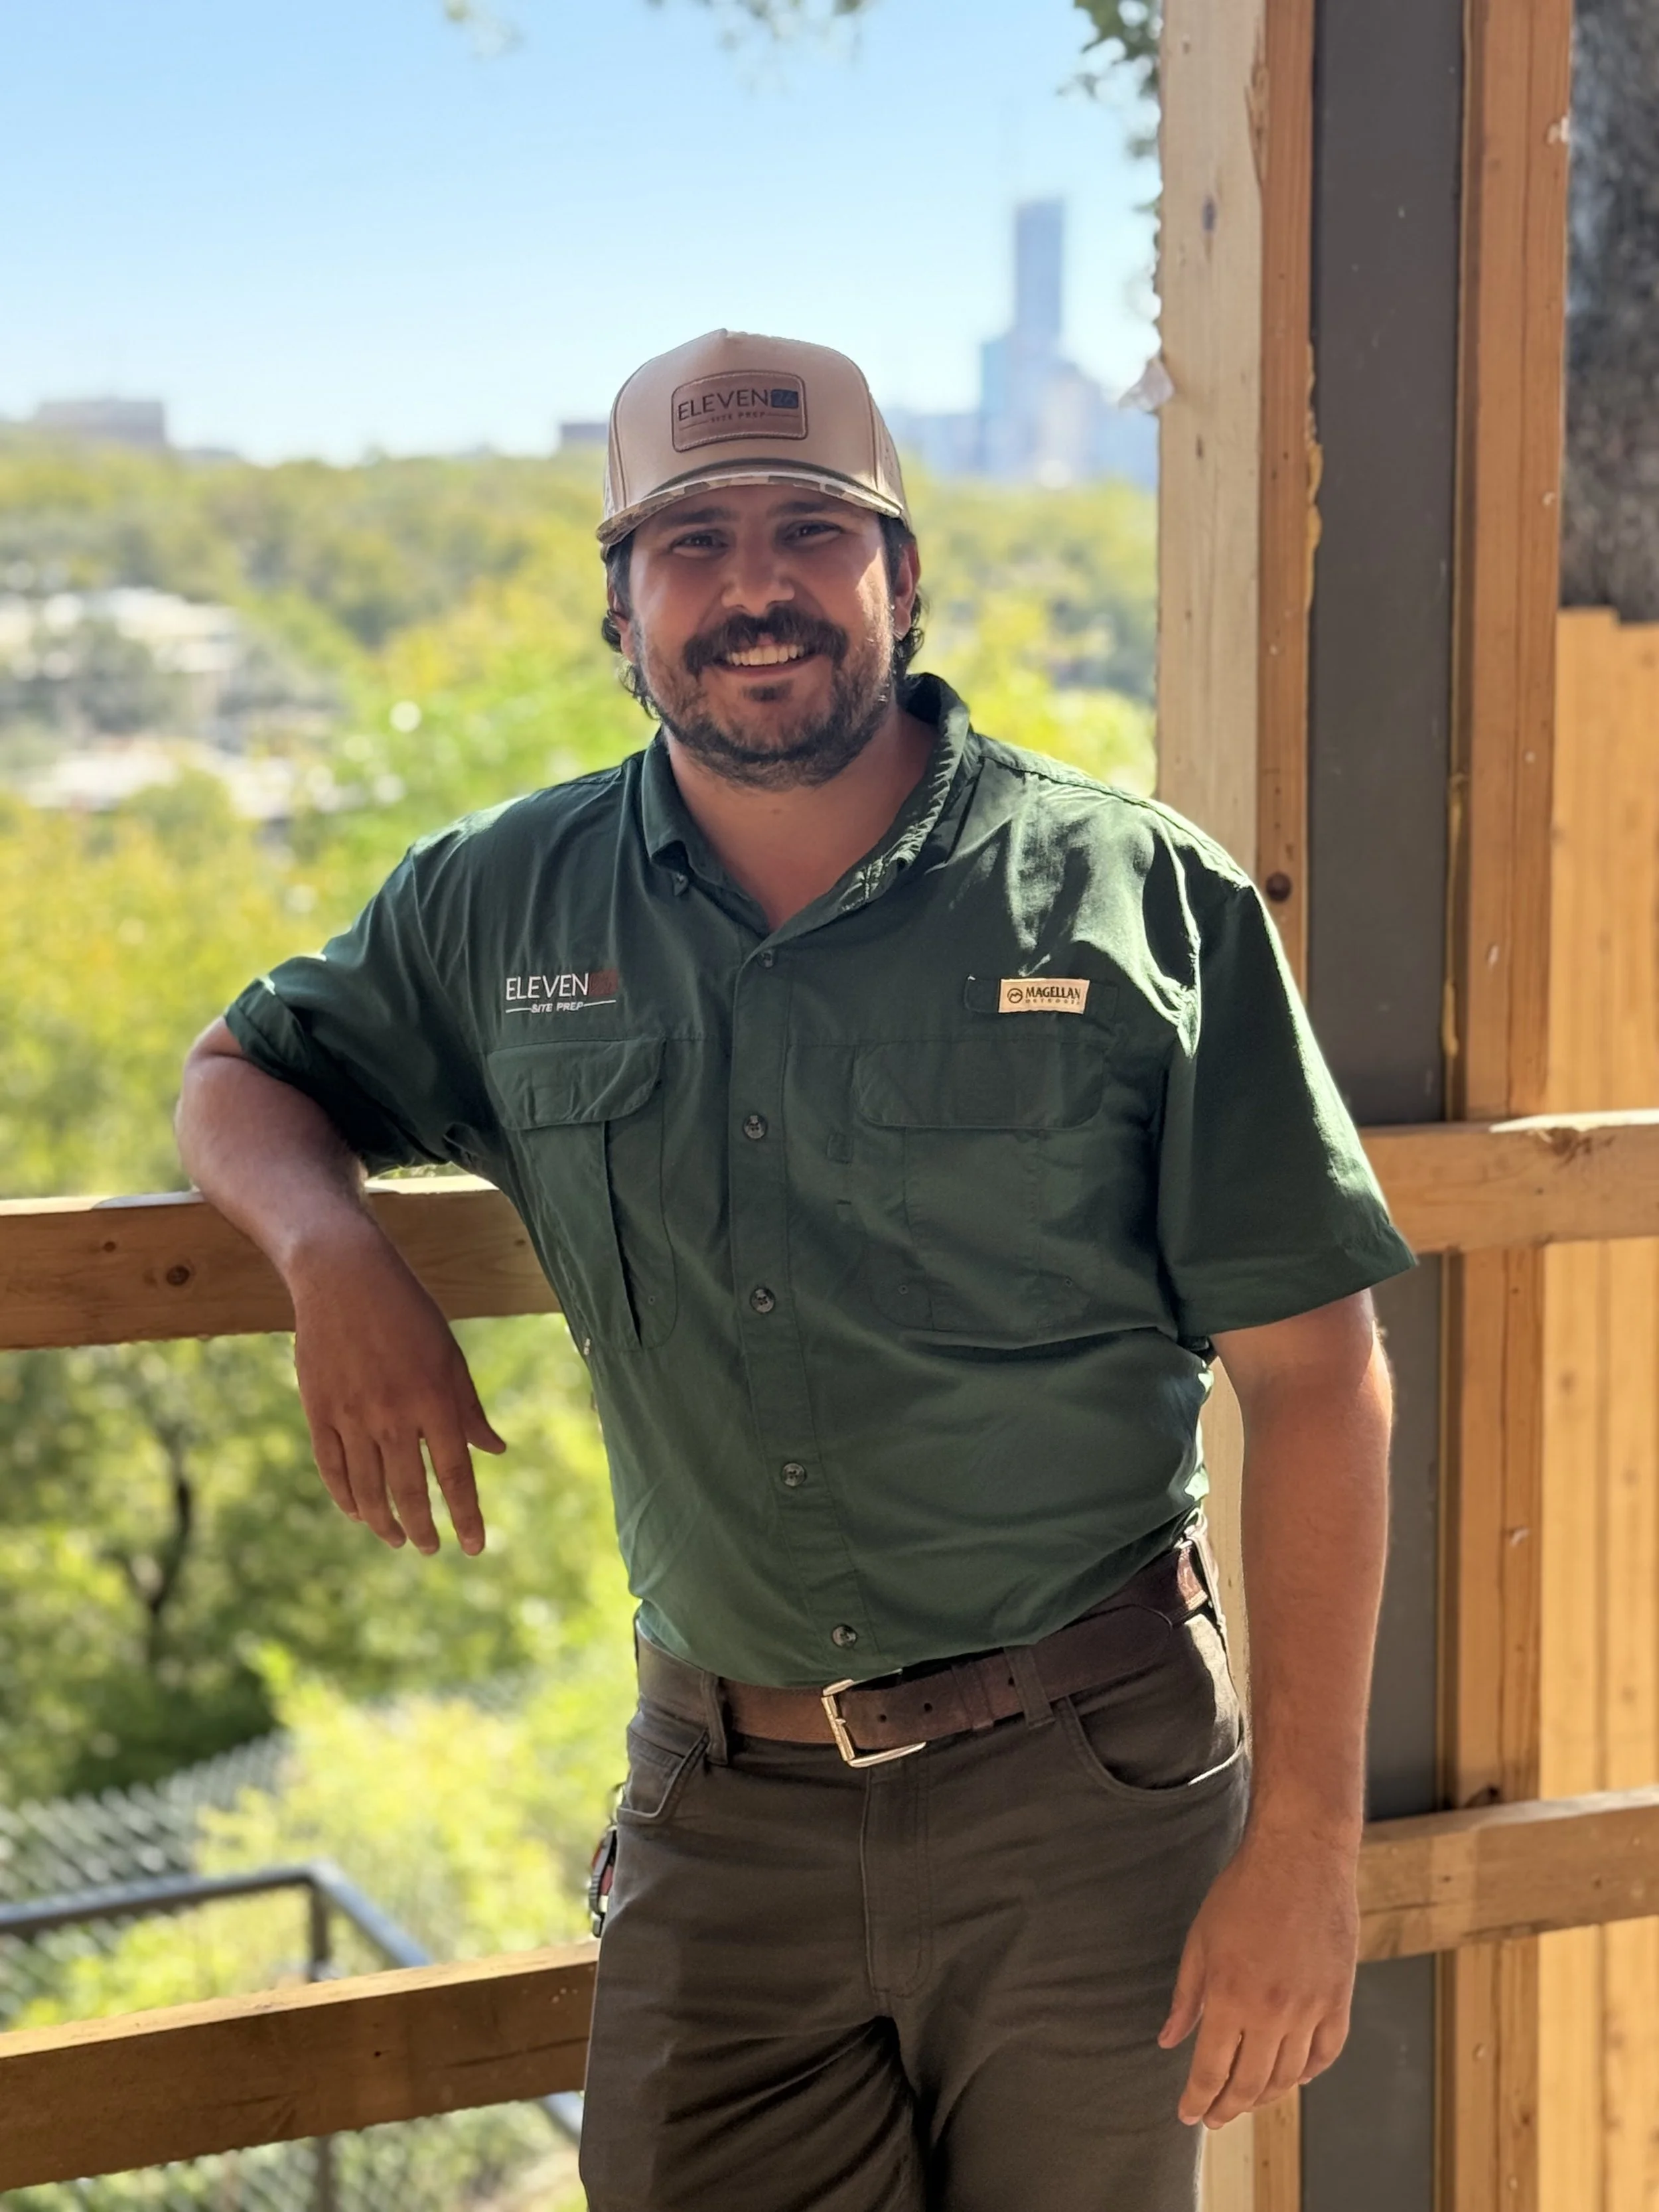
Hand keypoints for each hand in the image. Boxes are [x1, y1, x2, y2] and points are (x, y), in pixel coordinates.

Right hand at [287, 1214, 505, 1556]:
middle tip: (429, 1549)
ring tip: (397, 1539)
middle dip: (422, 1528)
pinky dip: (346, 1497)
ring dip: (384, 1522)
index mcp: (435, 1399)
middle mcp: (394, 1413)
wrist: (344, 1278)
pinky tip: (359, 1514)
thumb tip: (494, 1451)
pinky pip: (333, 1468)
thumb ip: (469, 1409)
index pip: (455, 1474)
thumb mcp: (450, 1356)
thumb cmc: (409, 1315)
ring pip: (368, 1488)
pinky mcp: (319, 1410)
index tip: (474, 1546)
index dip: (466, 1515)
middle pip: (409, 1490)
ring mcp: (352, 1414)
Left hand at [1158, 1818, 1358, 2126]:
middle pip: (1250, 2084)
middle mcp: (1272, 2012)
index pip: (1211, 2070)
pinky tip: (1293, 2077)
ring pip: (1289, 2077)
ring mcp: (1311, 2009)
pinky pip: (1325, 2054)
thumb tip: (1168, 2039)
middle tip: (1215, 2117)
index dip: (1198, 2099)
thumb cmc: (1244, 1891)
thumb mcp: (1200, 1941)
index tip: (1188, 2115)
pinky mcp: (1339, 1999)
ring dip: (1265, 2096)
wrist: (1300, 1856)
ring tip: (1247, 2099)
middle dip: (1228, 2107)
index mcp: (1231, 1997)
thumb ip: (1186, 1997)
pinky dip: (1308, 2073)